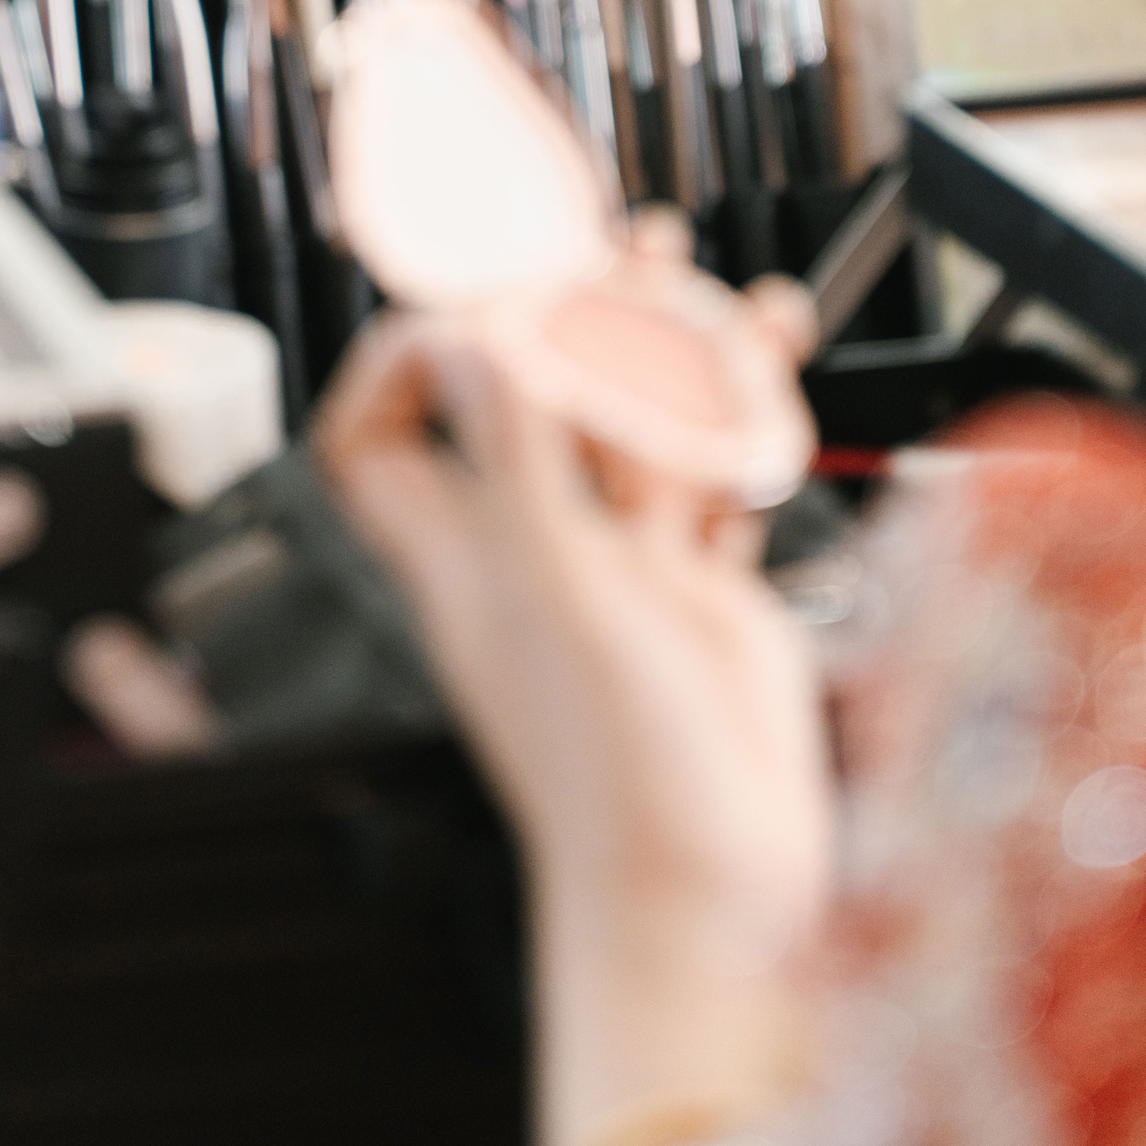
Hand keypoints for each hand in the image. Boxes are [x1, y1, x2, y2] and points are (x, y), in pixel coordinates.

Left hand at [313, 266, 831, 972]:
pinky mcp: (698, 593)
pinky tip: (767, 345)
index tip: (467, 307)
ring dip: (662, 341)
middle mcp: (532, 548)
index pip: (379, 435)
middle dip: (561, 312)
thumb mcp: (557, 596)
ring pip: (625, 421)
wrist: (717, 896)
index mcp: (462, 554)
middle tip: (603, 249)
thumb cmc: (618, 785)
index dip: (402, 358)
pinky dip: (739, 405)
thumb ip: (519, 462)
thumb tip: (474, 337)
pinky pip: (708, 474)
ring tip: (690, 273)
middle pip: (520, 400)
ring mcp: (617, 569)